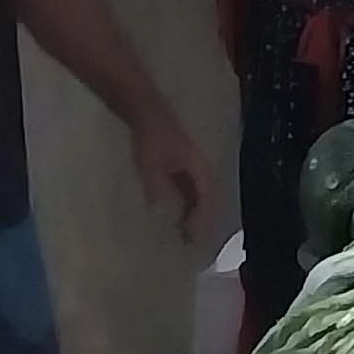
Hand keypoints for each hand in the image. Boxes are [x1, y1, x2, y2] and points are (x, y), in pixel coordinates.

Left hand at [129, 107, 218, 241]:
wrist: (146, 111)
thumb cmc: (151, 136)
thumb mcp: (151, 163)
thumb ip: (156, 186)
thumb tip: (159, 211)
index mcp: (198, 167)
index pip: (206, 198)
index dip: (201, 218)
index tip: (192, 237)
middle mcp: (199, 168)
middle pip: (208, 199)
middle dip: (203, 220)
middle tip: (193, 242)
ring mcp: (191, 167)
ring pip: (199, 196)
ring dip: (196, 214)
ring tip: (187, 233)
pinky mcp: (181, 166)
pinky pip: (189, 191)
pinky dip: (187, 205)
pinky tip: (177, 215)